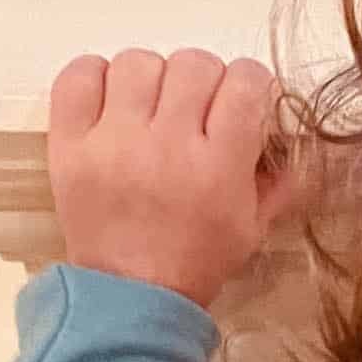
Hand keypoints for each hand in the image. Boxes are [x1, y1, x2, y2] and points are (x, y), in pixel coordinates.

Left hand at [47, 49, 294, 307]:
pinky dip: (95, 76)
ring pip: (138, 62)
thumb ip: (278, 182)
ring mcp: (114, 142)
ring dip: (151, 79)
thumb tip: (291, 139)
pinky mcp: (70, 145)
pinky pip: (80, 75)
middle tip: (195, 112)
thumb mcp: (252, 229)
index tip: (241, 104)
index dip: (249, 84)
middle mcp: (168, 145)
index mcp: (218, 167)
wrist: (131, 300)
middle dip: (203, 82)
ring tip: (149, 109)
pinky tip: (110, 101)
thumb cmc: (196, 262)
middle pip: (194, 64)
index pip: (245, 81)